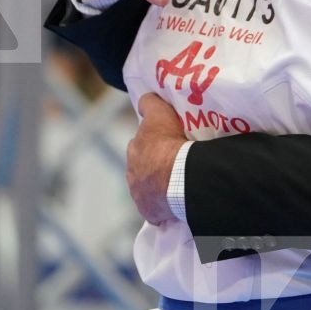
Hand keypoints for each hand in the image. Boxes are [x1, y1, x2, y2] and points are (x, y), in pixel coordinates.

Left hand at [126, 93, 186, 225]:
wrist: (179, 177)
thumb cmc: (170, 143)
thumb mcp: (160, 114)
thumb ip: (150, 104)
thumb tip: (144, 97)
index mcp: (133, 150)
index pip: (140, 144)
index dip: (153, 143)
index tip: (165, 143)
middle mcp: (131, 173)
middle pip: (142, 167)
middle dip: (153, 165)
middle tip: (172, 163)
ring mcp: (139, 195)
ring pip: (147, 188)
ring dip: (157, 185)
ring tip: (175, 183)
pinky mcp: (149, 212)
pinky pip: (156, 208)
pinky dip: (163, 205)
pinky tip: (174, 202)